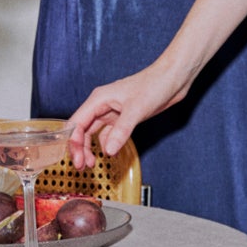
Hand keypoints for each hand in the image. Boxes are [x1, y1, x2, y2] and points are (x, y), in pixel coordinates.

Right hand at [66, 59, 186, 166]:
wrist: (172, 79)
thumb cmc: (154, 85)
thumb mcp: (136, 109)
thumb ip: (121, 131)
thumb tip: (109, 151)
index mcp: (98, 99)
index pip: (76, 123)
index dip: (73, 143)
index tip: (79, 161)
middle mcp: (102, 105)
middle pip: (81, 130)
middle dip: (80, 148)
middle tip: (83, 167)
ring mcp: (112, 112)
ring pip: (93, 133)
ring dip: (91, 148)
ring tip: (93, 164)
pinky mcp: (123, 117)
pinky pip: (109, 134)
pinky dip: (107, 144)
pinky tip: (110, 154)